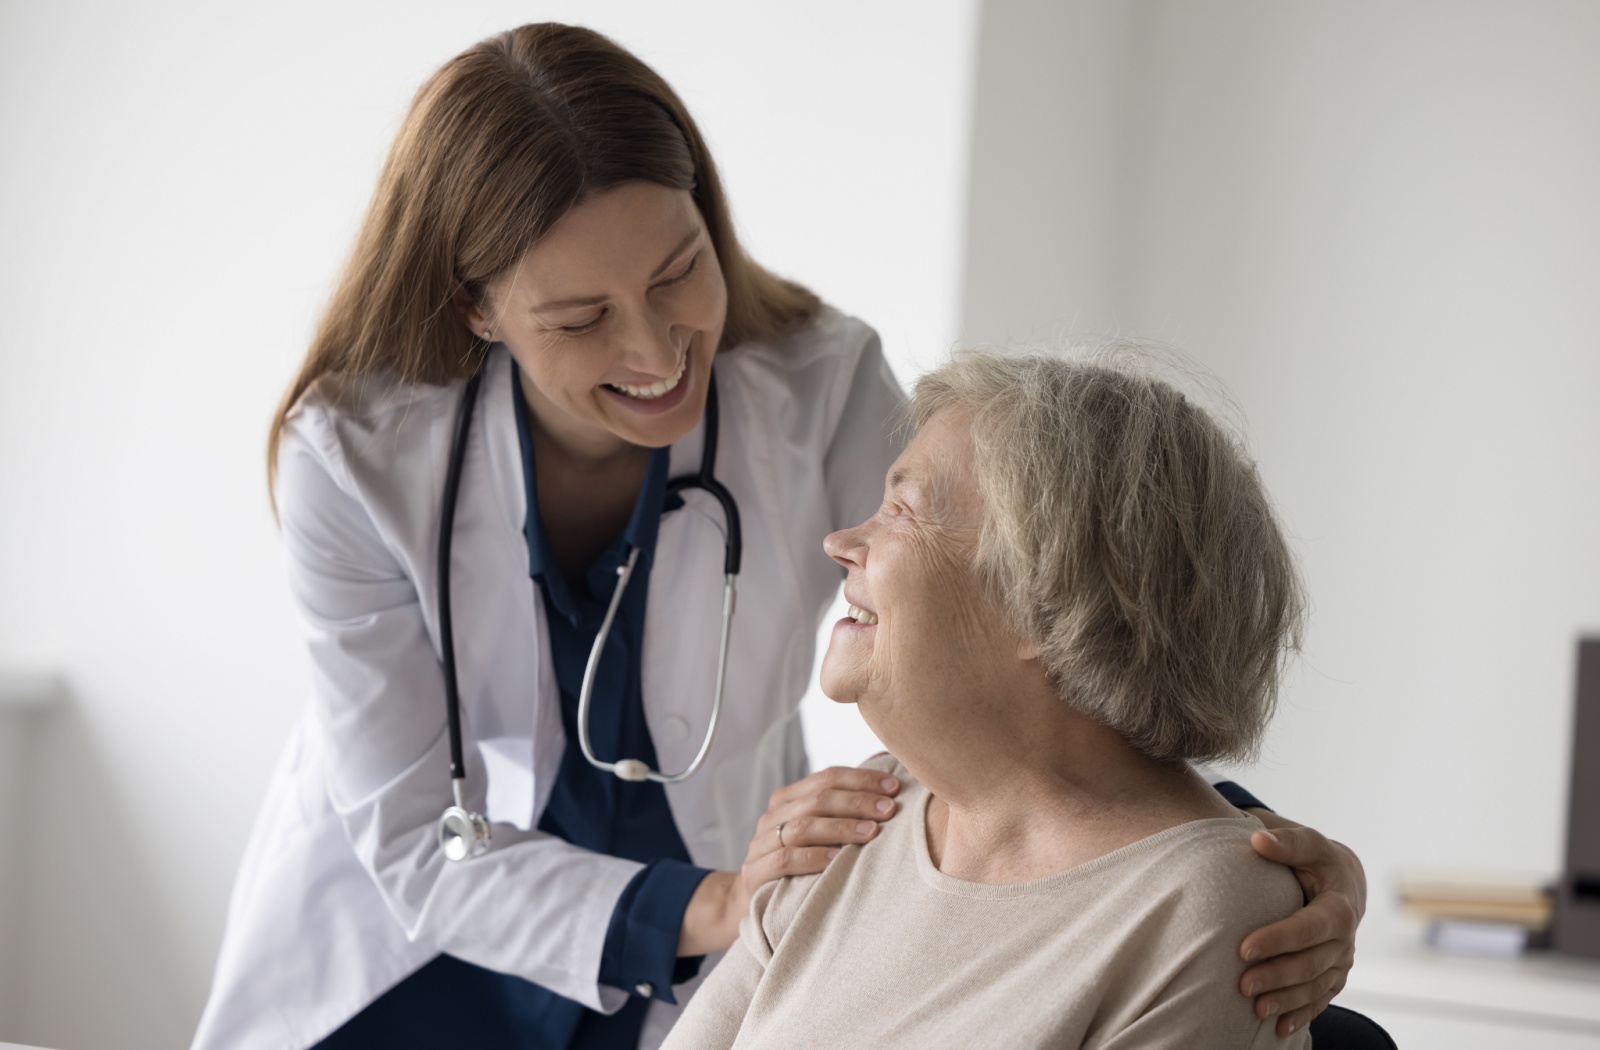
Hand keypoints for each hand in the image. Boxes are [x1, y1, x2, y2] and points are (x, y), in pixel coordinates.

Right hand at [677, 765, 900, 955]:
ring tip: (871, 833)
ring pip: (803, 826)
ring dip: (841, 828)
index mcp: (789, 798)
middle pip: (818, 798)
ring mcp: (761, 843)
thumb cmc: (799, 862)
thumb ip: (844, 806)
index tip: (894, 787)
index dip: (862, 779)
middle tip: (888, 810)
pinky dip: (814, 858)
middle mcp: (774, 815)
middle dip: (857, 802)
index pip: (827, 777)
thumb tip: (886, 769)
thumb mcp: (818, 831)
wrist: (750, 901)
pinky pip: (786, 860)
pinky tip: (838, 860)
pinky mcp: (755, 873)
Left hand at [1239, 815, 1366, 1037]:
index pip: (1308, 927)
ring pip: (1316, 987)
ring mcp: (1342, 961)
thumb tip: (1258, 840)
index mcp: (1339, 907)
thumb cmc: (1317, 859)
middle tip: (1242, 985)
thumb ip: (1286, 842)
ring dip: (1286, 1001)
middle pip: (1311, 964)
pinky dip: (1302, 1014)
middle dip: (1277, 976)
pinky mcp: (1336, 975)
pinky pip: (1321, 999)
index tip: (1243, 948)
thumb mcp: (1309, 844)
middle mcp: (1346, 939)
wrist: (1343, 880)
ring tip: (1254, 1010)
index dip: (1278, 940)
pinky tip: (1278, 1028)